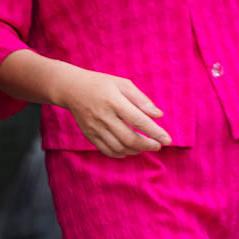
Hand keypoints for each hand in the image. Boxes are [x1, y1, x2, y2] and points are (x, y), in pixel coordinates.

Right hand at [53, 68, 172, 156]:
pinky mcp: (89, 134)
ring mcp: (95, 128)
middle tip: (158, 146)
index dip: (155, 133)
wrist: (71, 89)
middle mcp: (104, 117)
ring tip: (145, 147)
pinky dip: (120, 154)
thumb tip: (158, 115)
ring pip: (118, 147)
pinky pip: (106, 150)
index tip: (168, 140)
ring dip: (135, 151)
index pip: (139, 121)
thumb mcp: (123, 84)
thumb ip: (141, 100)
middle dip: (147, 145)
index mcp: (114, 102)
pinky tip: (129, 151)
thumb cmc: (101, 84)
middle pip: (129, 138)